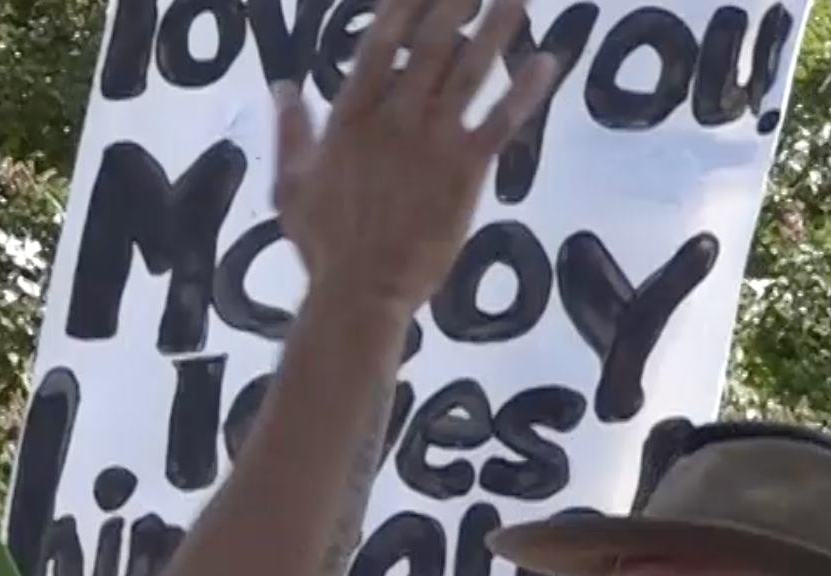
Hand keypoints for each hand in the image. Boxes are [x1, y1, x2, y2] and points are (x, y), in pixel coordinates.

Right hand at [272, 0, 562, 314]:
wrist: (361, 291)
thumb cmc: (323, 244)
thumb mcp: (291, 184)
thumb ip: (291, 131)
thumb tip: (283, 86)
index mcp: (350, 117)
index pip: (379, 45)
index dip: (402, 7)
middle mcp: (395, 117)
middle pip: (431, 44)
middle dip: (456, 3)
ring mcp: (432, 141)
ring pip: (470, 71)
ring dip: (497, 28)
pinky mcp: (466, 169)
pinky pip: (501, 121)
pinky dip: (525, 91)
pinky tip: (546, 61)